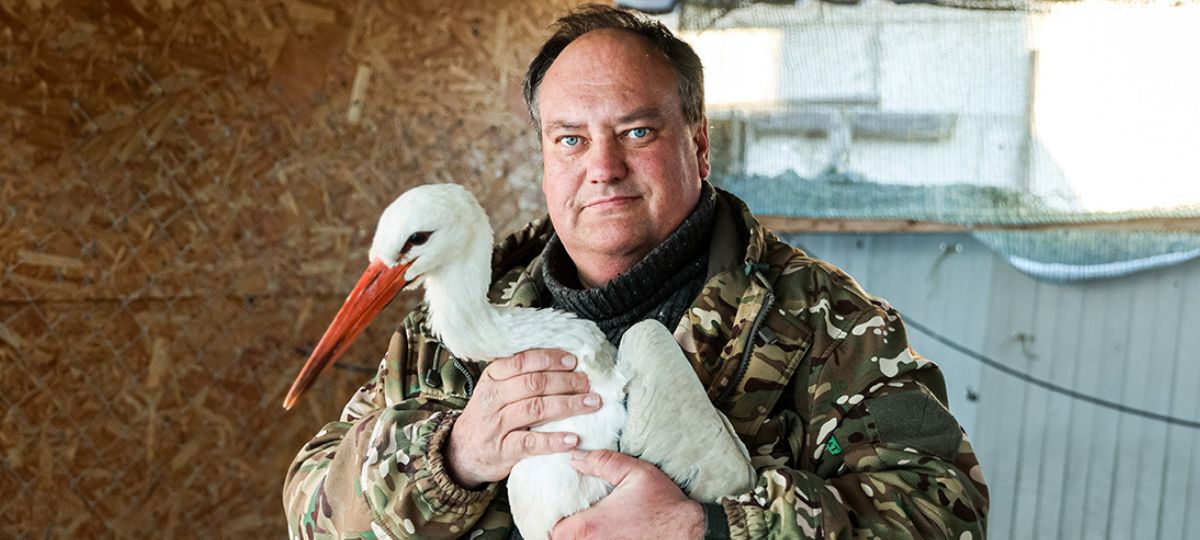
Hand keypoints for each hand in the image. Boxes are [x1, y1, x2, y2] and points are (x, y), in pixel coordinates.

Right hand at [445, 349, 601, 487]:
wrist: (462, 452)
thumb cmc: (489, 416)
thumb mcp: (496, 389)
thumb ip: (521, 376)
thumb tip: (564, 363)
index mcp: (493, 378)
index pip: (522, 361)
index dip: (549, 359)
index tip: (572, 361)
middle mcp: (493, 398)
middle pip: (534, 384)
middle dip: (566, 381)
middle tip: (588, 383)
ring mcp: (497, 424)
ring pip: (536, 409)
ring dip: (568, 405)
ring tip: (591, 403)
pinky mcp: (503, 450)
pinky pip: (530, 443)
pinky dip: (553, 440)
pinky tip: (573, 439)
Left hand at [551, 450, 704, 539]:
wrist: (690, 533)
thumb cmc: (664, 505)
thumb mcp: (635, 472)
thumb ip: (602, 462)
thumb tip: (576, 458)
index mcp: (591, 525)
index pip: (554, 531)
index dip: (555, 521)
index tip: (564, 512)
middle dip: (565, 532)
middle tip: (573, 519)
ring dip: (579, 538)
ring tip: (589, 527)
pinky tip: (604, 534)